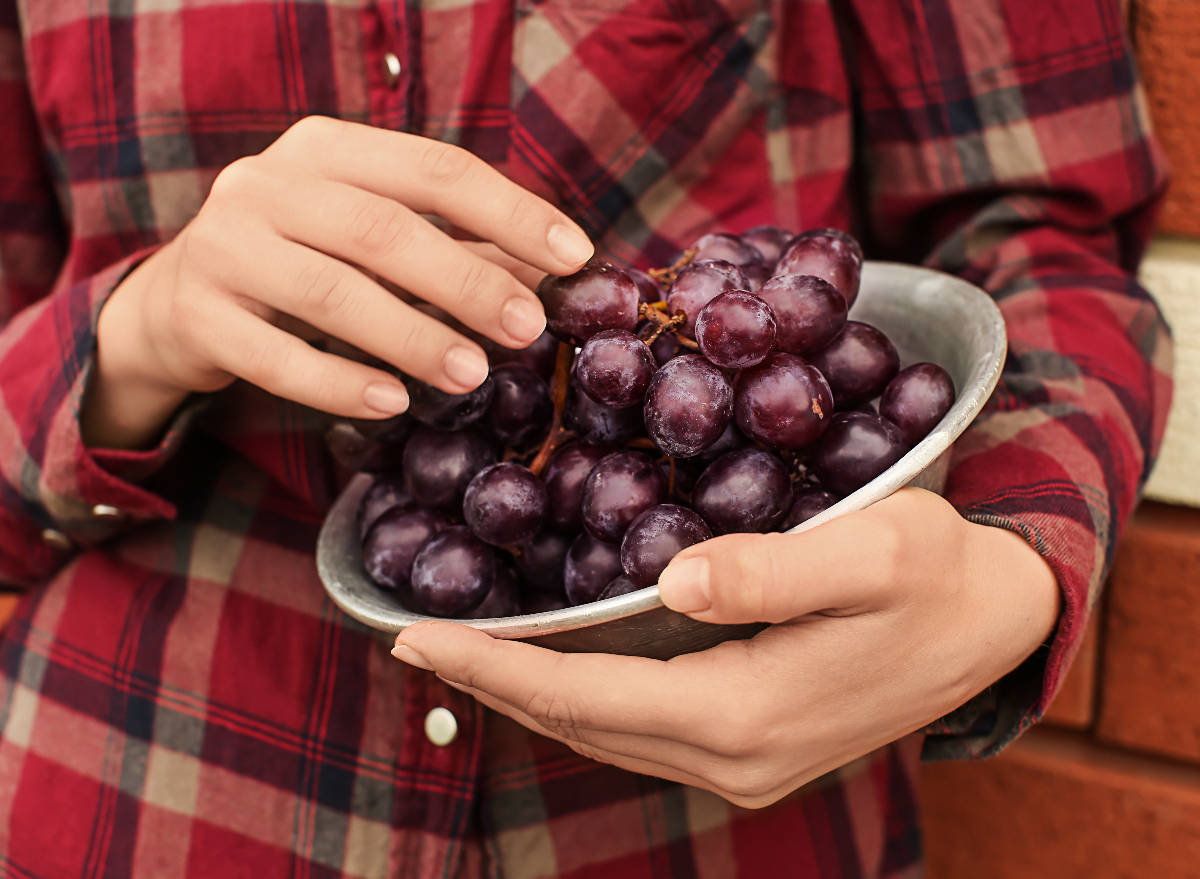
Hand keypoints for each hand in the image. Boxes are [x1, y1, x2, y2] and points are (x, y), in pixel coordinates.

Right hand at [83, 117, 591, 447]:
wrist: (177, 302)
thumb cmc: (302, 261)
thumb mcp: (369, 237)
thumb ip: (450, 246)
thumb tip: (545, 277)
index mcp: (325, 149)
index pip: (434, 169)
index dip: (510, 211)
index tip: (574, 256)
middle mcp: (266, 183)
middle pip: (383, 231)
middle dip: (467, 282)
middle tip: (527, 329)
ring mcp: (222, 247)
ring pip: (332, 294)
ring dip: (412, 337)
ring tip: (471, 375)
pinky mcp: (197, 315)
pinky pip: (276, 357)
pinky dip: (339, 383)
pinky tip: (393, 403)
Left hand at [393, 488, 1059, 808]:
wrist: (994, 625)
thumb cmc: (936, 575)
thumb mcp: (875, 553)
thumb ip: (774, 570)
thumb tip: (674, 581)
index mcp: (746, 712)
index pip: (583, 695)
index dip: (492, 669)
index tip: (413, 639)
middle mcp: (734, 757)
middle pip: (580, 723)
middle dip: (492, 685)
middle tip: (413, 640)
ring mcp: (745, 764)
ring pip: (605, 735)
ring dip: (531, 695)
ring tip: (466, 654)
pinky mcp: (755, 751)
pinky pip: (640, 732)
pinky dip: (582, 700)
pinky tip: (556, 667)